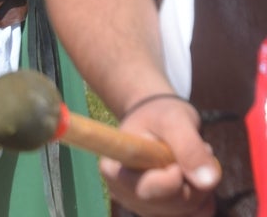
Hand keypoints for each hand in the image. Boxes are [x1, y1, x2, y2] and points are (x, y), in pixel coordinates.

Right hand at [100, 97, 219, 215]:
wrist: (157, 123)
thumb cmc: (159, 115)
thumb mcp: (174, 119)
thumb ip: (188, 146)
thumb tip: (207, 182)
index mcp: (114, 168)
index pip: (145, 191)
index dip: (170, 181)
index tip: (178, 162)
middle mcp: (122, 192)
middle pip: (169, 203)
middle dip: (193, 180)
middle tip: (199, 150)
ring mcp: (141, 205)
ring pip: (185, 211)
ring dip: (201, 187)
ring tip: (193, 159)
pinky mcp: (160, 212)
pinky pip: (194, 215)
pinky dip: (203, 198)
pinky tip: (195, 176)